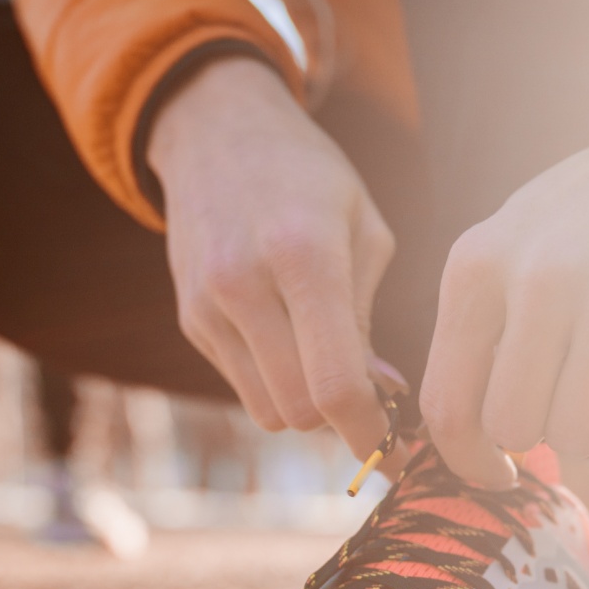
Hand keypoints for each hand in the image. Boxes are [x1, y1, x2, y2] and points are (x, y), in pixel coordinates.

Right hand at [148, 56, 397, 459]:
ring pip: (267, 411)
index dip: (371, 434)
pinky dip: (276, 383)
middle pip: (299, 411)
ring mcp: (207, 305)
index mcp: (304, 255)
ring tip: (333, 369)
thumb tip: (382, 399)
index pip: (335, 383)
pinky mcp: (188, 318)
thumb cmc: (311, 179)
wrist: (215, 130)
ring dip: (307, 408)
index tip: (400, 457)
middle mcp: (244, 283)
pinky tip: (292, 341)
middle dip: (342, 423)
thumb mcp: (363, 230)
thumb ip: (368, 320)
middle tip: (376, 410)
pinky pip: (242, 385)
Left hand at [420, 81, 588, 486]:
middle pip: (510, 427)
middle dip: (539, 439)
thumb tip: (466, 442)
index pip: (445, 403)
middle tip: (569, 408)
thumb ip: (481, 327)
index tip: (498, 472)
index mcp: (476, 265)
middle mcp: (534, 279)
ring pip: (570, 435)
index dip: (467, 459)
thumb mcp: (512, 245)